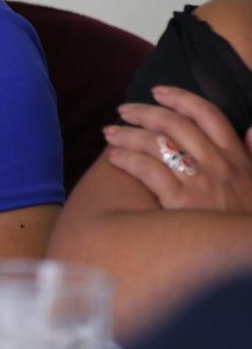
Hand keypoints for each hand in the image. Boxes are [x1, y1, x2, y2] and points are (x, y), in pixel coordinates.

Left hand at [107, 86, 251, 211]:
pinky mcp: (181, 203)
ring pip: (157, 143)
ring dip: (128, 133)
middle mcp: (220, 166)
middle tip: (123, 110)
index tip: (158, 91)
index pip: (209, 115)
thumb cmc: (245, 221)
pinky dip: (127, 159)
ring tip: (110, 133)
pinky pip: (147, 170)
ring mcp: (201, 184)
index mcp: (238, 159)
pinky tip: (114, 158)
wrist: (244, 258)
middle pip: (175, 124)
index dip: (181, 98)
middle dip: (144, 112)